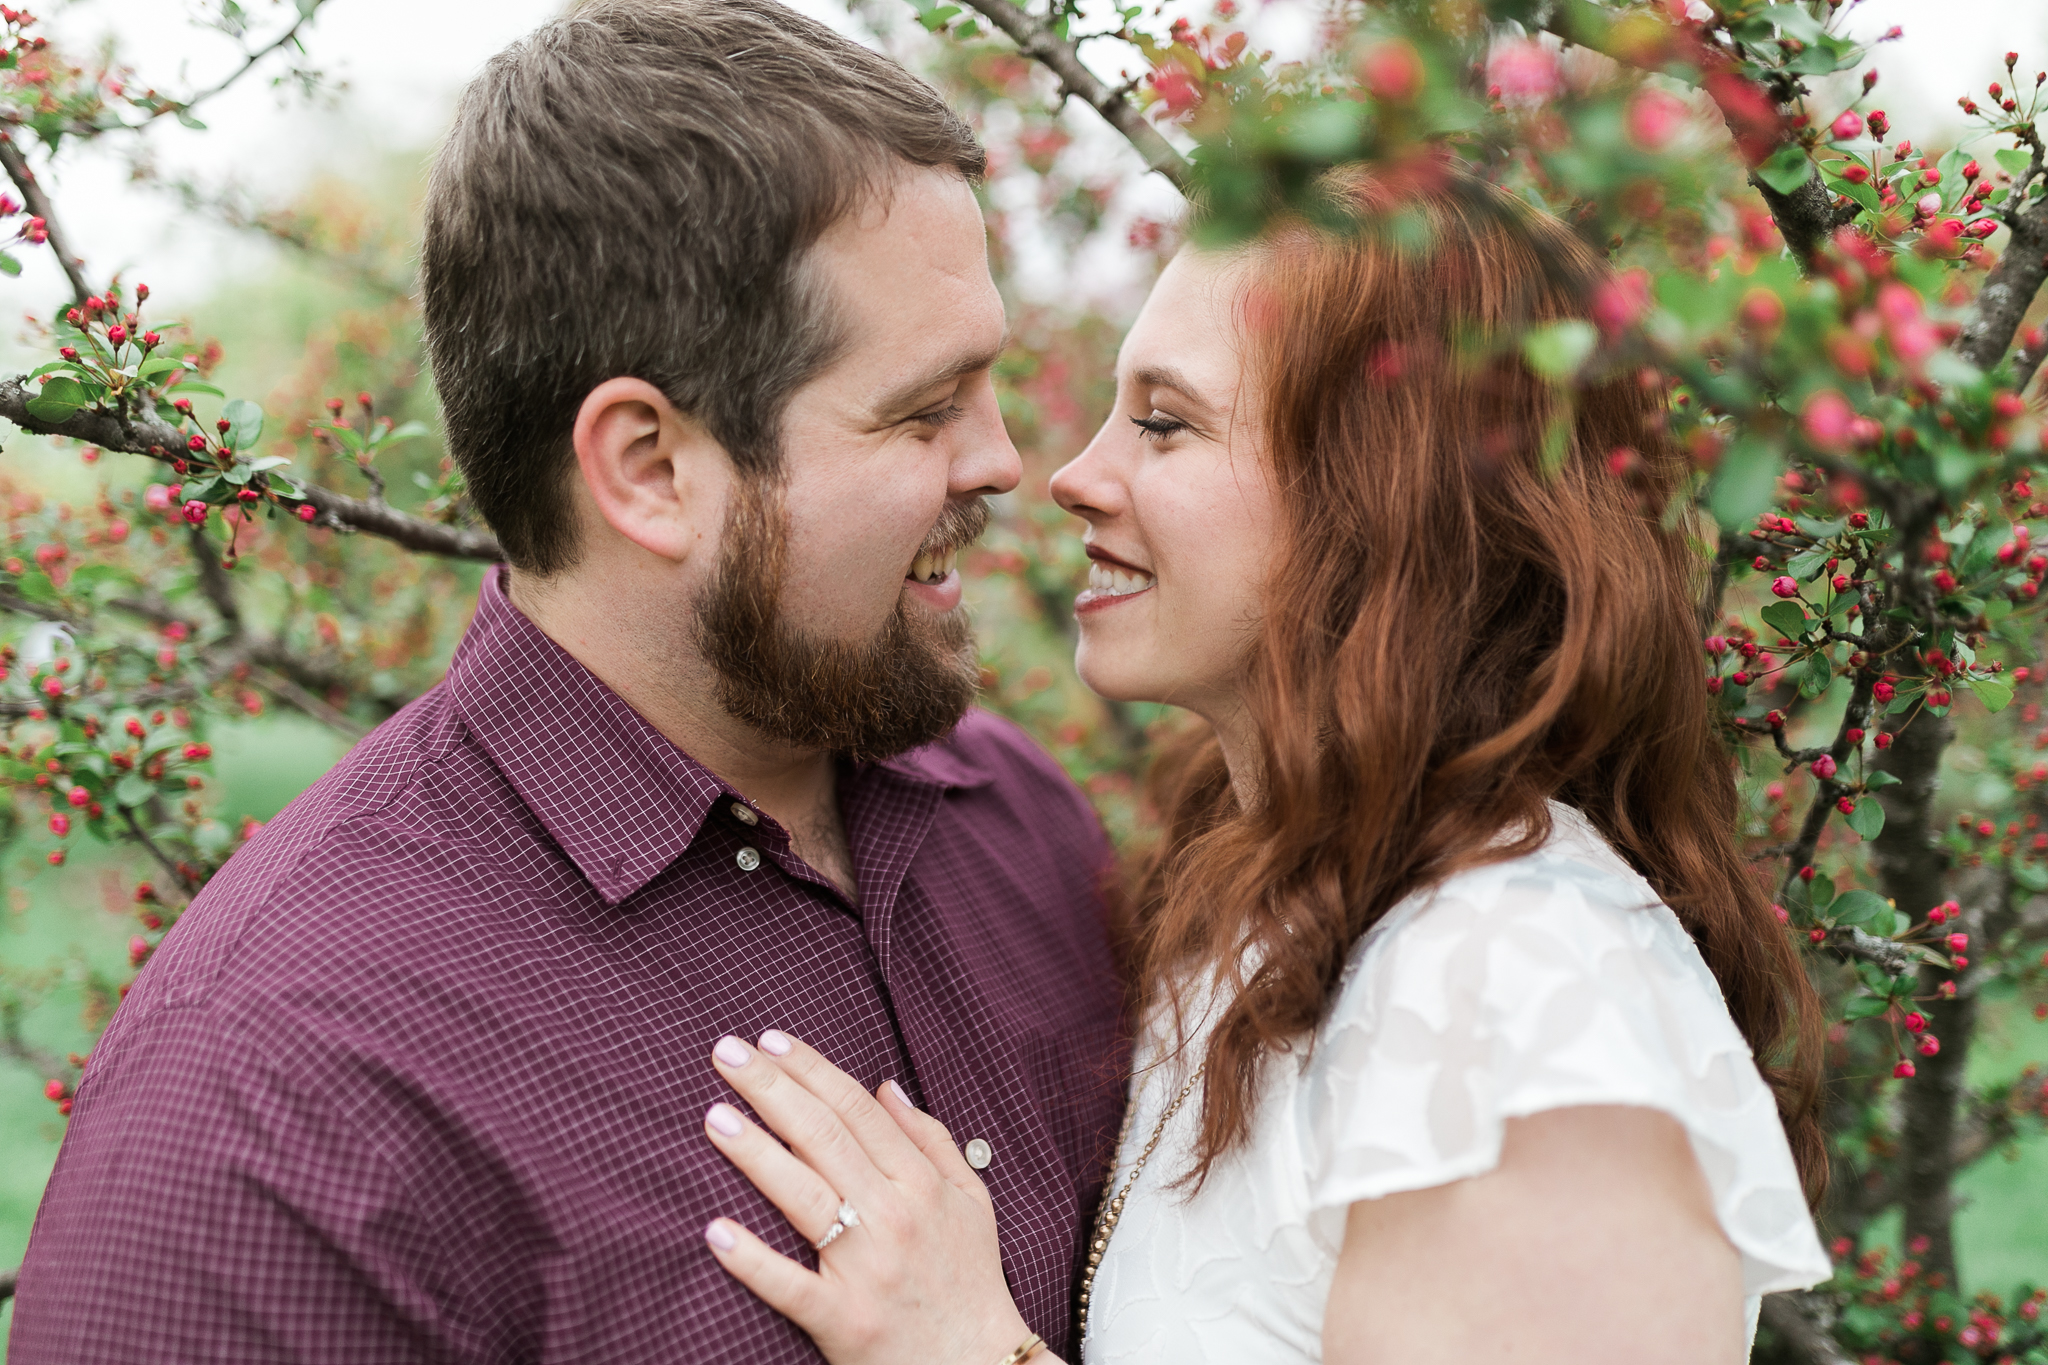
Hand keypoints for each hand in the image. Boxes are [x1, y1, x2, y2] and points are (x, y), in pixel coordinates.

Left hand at [701, 1030, 1046, 1364]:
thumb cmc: (970, 1279)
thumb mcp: (970, 1200)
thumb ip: (930, 1139)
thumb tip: (886, 1086)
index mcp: (921, 1183)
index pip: (856, 1110)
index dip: (811, 1070)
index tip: (771, 1041)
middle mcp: (895, 1217)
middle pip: (825, 1138)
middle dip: (773, 1090)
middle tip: (727, 1053)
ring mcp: (867, 1270)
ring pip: (804, 1198)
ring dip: (756, 1154)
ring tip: (715, 1116)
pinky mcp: (843, 1321)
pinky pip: (791, 1286)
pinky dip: (753, 1261)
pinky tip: (715, 1231)